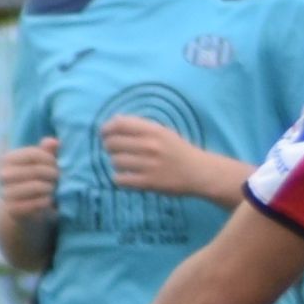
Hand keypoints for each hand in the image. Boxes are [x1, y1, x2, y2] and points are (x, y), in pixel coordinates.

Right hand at [0, 138, 58, 228]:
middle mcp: (3, 175)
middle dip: (52, 174)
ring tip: (53, 189)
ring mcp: (6, 193)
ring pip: (36, 186)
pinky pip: (35, 204)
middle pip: (36, 170)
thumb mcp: (40, 163)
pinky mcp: (12, 209)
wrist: (21, 206)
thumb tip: (54, 142)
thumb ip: (47, 151)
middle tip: (57, 178)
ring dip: (50, 188)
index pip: (32, 154)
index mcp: (7, 159)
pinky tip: (48, 200)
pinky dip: (46, 201)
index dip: (49, 159)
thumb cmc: (34, 178)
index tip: (56, 164)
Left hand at [97, 113, 244, 208]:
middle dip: (109, 146)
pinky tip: (126, 177)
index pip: (120, 124)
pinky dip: (119, 178)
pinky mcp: (148, 183)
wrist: (199, 172)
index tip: (104, 133)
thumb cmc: (178, 151)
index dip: (107, 128)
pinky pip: (121, 179)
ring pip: (115, 161)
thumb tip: (115, 120)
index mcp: (154, 131)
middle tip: (114, 150)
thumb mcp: (163, 132)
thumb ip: (141, 127)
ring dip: (116, 163)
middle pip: (113, 143)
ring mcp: (149, 165)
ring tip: (124, 164)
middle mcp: (150, 146)